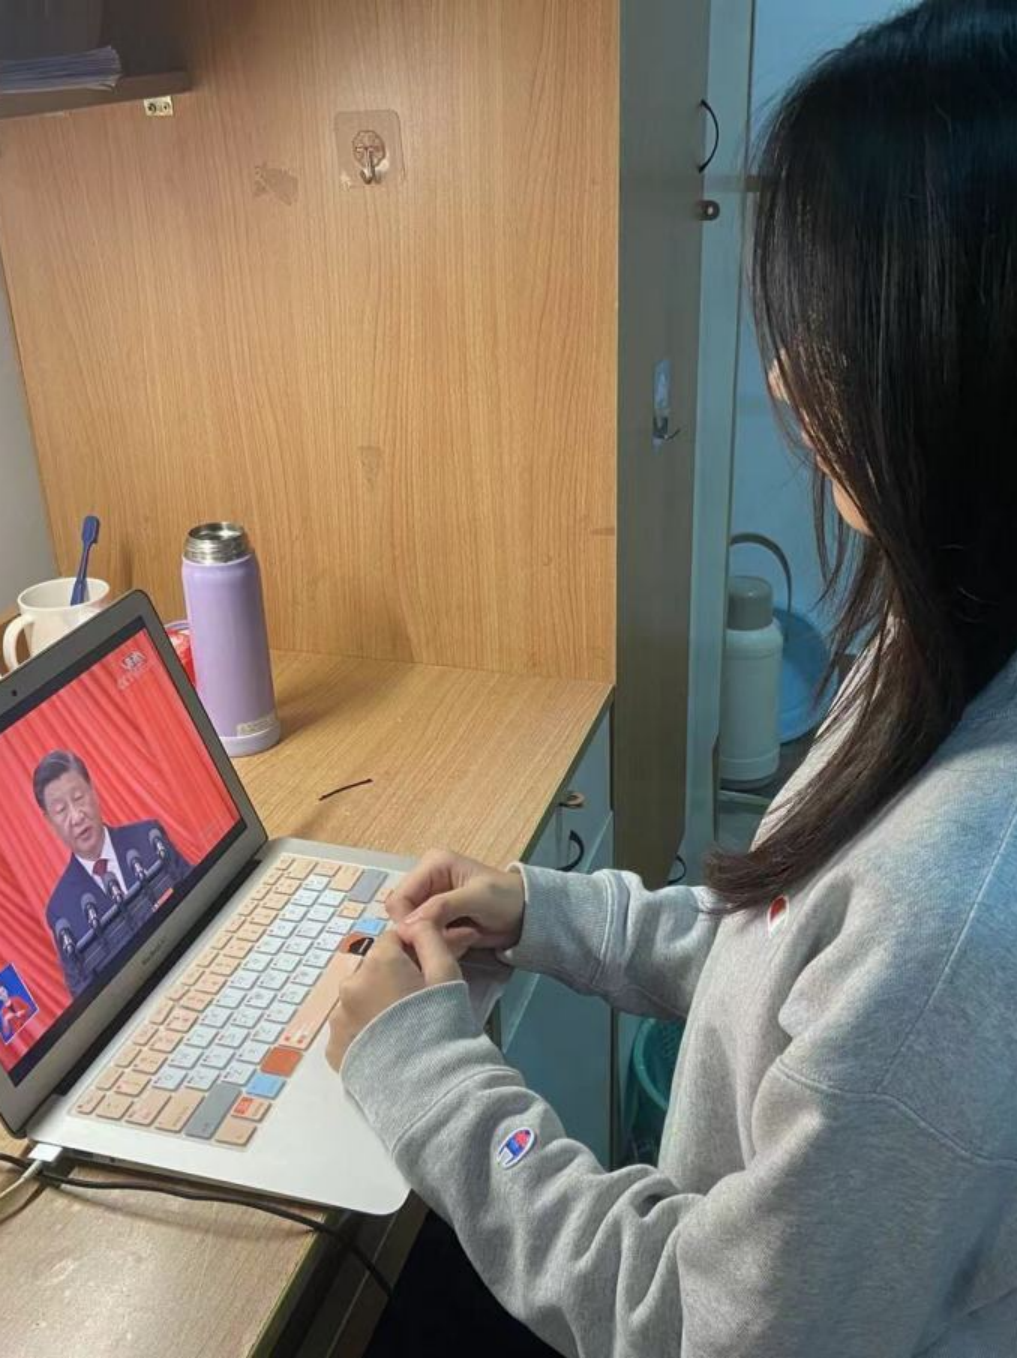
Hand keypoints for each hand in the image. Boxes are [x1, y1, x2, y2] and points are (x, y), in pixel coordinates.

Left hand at [326, 922, 460, 1070]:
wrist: (429, 1086)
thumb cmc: (442, 1025)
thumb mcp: (446, 974)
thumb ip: (430, 938)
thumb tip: (415, 921)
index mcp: (378, 963)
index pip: (392, 941)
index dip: (411, 954)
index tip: (424, 975)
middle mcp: (350, 986)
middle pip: (372, 971)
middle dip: (390, 981)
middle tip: (415, 1006)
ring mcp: (338, 1020)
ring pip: (358, 1000)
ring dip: (374, 1007)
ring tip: (400, 1032)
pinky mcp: (334, 1049)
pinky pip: (349, 1030)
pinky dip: (363, 1033)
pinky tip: (385, 1047)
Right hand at [387, 848, 525, 958]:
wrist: (527, 915)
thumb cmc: (505, 897)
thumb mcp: (477, 897)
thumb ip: (442, 907)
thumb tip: (408, 924)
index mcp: (432, 866)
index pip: (399, 899)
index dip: (407, 922)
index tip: (428, 938)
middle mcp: (426, 882)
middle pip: (404, 918)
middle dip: (428, 932)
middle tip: (458, 938)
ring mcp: (430, 904)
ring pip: (414, 933)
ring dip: (440, 940)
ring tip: (467, 937)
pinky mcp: (438, 922)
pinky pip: (427, 940)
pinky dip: (445, 945)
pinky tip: (467, 940)